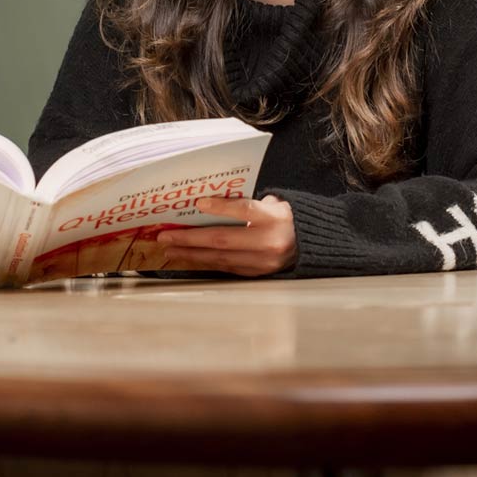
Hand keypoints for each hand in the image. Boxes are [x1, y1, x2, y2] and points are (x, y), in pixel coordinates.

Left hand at [156, 195, 297, 275]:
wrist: (309, 244)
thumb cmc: (285, 218)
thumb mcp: (274, 203)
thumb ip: (248, 202)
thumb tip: (212, 202)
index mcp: (274, 218)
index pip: (244, 210)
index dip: (220, 207)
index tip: (198, 202)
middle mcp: (268, 242)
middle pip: (222, 239)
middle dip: (190, 238)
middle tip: (166, 236)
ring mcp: (262, 262)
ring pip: (219, 258)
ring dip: (191, 253)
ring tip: (171, 249)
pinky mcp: (256, 274)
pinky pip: (225, 268)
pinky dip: (205, 262)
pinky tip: (190, 258)